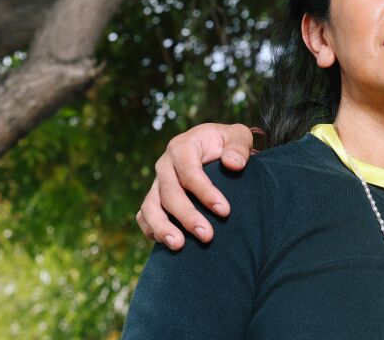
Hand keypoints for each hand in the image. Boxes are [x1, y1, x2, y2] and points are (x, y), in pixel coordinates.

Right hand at [135, 123, 254, 249]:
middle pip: (170, 193)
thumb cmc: (229, 144)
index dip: (205, 193)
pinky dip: (152, 230)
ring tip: (179, 246)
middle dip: (187, 216)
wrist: (216, 149)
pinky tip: (168, 245)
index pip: (190, 172)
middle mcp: (165, 164)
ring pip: (150, 207)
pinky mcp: (154, 198)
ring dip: (162, 228)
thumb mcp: (239, 136)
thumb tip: (233, 164)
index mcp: (183, 146)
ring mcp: (157, 183)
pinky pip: (144, 216)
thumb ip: (238, 146)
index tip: (224, 211)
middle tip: (207, 236)